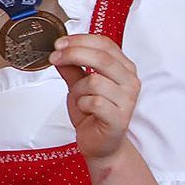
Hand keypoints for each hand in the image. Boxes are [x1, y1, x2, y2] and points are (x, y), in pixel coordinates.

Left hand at [51, 33, 139, 163]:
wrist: (101, 145)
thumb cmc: (93, 114)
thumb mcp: (78, 86)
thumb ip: (71, 69)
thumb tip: (59, 52)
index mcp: (123, 68)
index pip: (105, 44)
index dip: (80, 40)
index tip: (59, 43)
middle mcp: (130, 81)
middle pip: (102, 58)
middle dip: (73, 54)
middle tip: (55, 58)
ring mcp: (127, 100)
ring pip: (95, 81)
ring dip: (78, 89)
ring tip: (78, 98)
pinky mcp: (120, 118)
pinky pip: (94, 102)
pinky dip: (82, 104)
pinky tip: (85, 109)